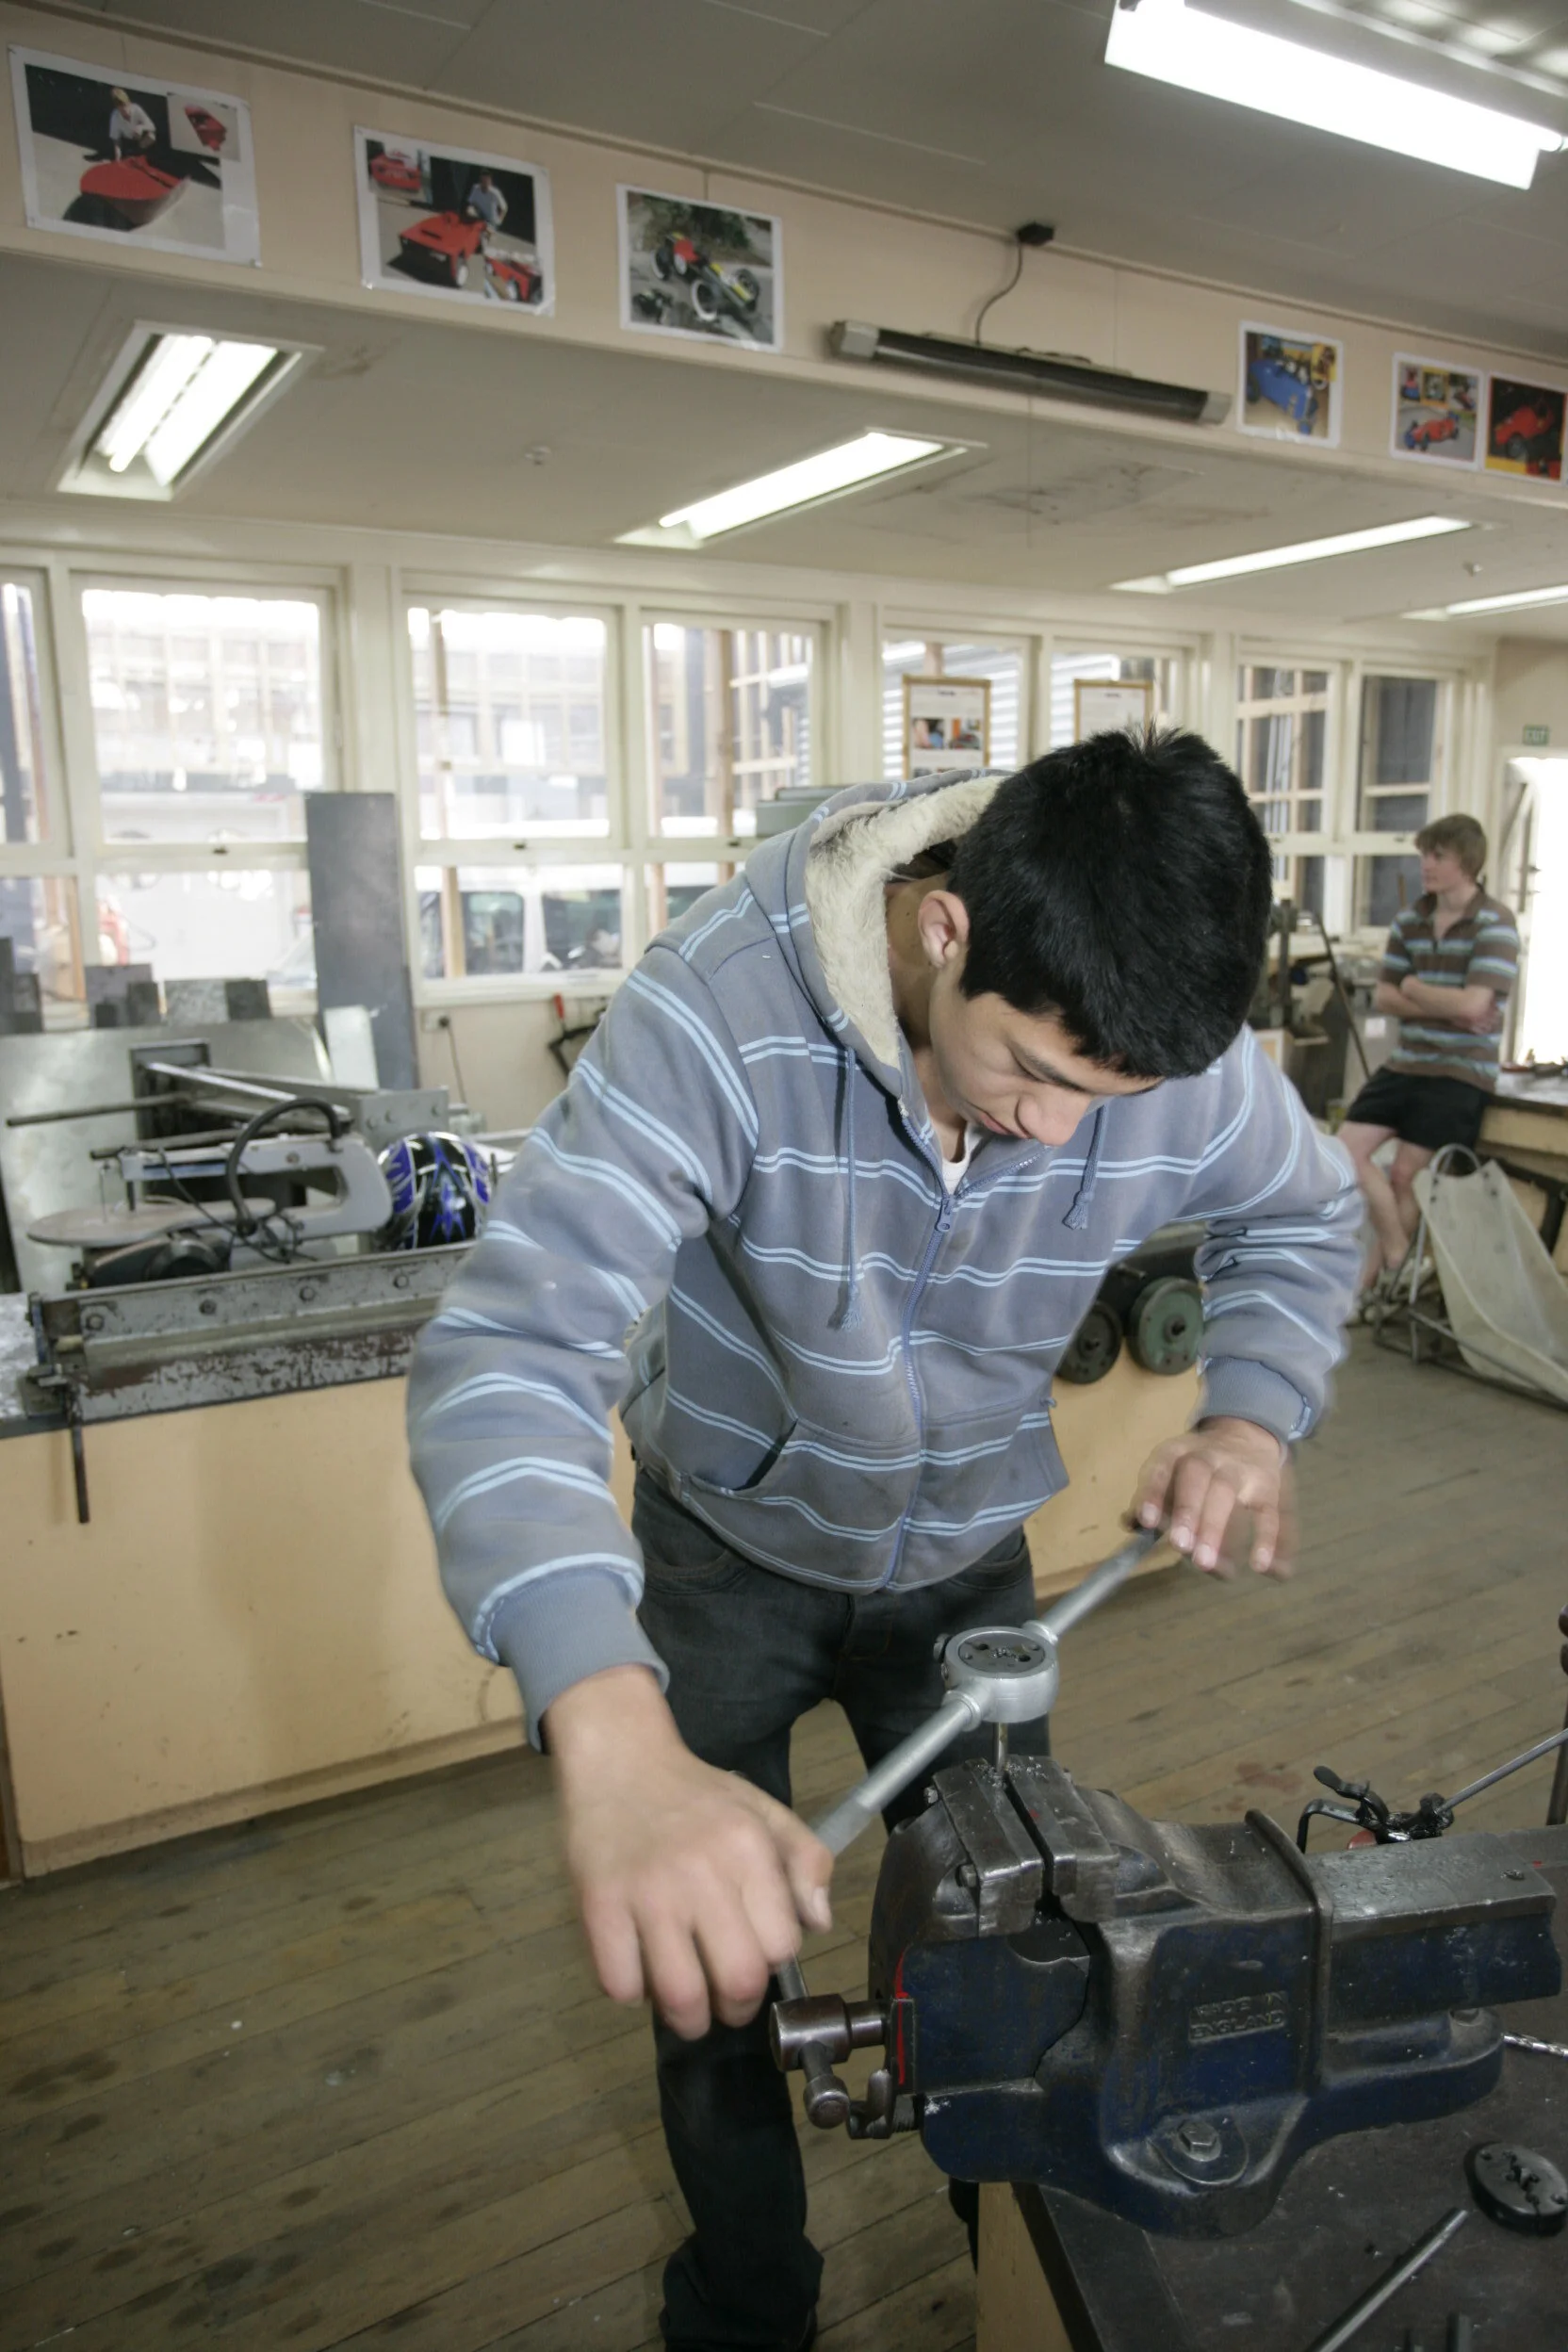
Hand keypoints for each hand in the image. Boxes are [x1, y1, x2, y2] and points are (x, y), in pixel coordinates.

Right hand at [545, 1666, 833, 2039]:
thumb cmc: (695, 1793)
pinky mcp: (598, 1904)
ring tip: (687, 2007)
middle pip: (738, 1980)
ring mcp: (646, 1891)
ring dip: (688, 2019)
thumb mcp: (763, 1811)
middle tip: (725, 2001)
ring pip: (680, 1996)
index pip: (781, 1945)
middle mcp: (702, 1871)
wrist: (620, 1758)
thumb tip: (817, 1923)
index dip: (772, 1965)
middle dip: (737, 2009)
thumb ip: (805, 1861)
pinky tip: (639, 1969)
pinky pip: (621, 1984)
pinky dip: (633, 1993)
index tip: (756, 1960)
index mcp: (747, 1848)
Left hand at [1133, 1417, 1294, 1577]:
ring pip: (1228, 1494)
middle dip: (1188, 1511)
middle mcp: (1208, 1456)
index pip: (1162, 1466)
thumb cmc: (1196, 1468)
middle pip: (1197, 1476)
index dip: (1153, 1492)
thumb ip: (1150, 1498)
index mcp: (1178, 1452)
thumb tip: (1130, 1523)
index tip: (1147, 1522)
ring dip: (1218, 1529)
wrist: (1247, 1434)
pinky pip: (1269, 1513)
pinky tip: (1263, 1568)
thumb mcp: (1170, 1472)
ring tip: (1212, 1568)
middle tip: (1181, 1547)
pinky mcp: (1268, 1488)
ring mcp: (1240, 1470)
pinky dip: (1268, 1541)